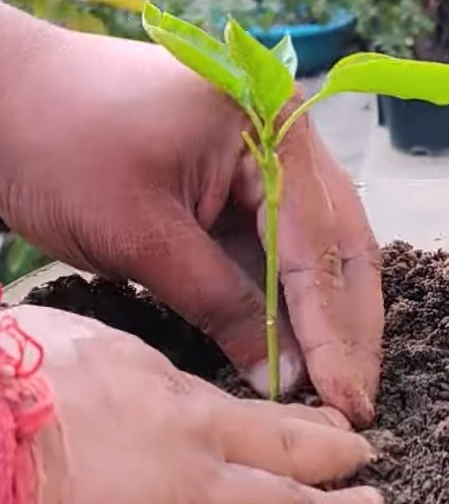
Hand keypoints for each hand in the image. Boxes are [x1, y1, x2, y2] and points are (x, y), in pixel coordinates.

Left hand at [0, 11, 381, 425]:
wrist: (0, 99)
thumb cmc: (59, 147)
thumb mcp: (142, 235)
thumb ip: (220, 304)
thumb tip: (285, 378)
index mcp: (271, 125)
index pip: (317, 245)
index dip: (334, 331)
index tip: (349, 401)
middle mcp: (286, 136)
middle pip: (340, 245)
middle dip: (348, 329)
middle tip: (357, 404)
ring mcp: (268, 159)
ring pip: (319, 252)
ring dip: (327, 320)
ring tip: (338, 388)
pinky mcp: (240, 187)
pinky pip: (280, 251)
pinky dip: (288, 303)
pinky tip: (299, 351)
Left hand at [0, 306, 382, 503]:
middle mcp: (191, 437)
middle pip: (282, 441)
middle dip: (327, 447)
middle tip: (360, 448)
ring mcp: (148, 381)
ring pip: (222, 399)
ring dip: (258, 412)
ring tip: (283, 416)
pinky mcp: (100, 344)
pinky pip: (152, 370)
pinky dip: (169, 389)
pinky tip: (157, 391)